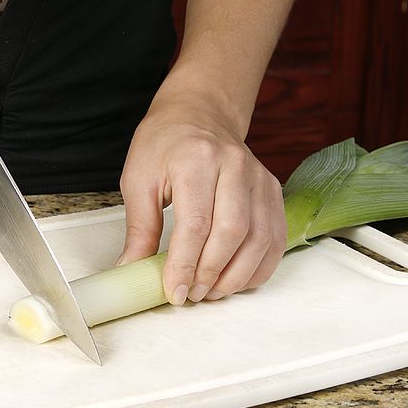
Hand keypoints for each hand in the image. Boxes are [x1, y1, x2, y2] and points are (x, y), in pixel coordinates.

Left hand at [118, 89, 286, 305]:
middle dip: (211, 272)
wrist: (199, 114)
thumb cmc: (165, 143)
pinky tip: (237, 280)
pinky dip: (259, 267)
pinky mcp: (273, 191)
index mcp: (196, 158)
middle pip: (232, 232)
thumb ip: (139, 227)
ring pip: (259, 239)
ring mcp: (259, 178)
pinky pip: (275, 238)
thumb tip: (132, 271)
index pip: (195, 223)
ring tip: (211, 291)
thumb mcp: (138, 178)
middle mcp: (234, 165)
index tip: (174, 291)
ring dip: (236, 276)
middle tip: (191, 294)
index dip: (185, 264)